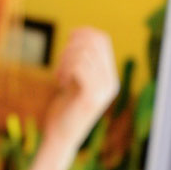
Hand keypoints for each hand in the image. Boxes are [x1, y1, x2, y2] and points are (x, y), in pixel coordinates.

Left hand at [43, 27, 118, 154]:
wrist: (61, 138)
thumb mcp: (75, 81)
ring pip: (84, 53)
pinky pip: (79, 67)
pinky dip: (65, 69)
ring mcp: (103, 90)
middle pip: (93, 43)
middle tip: (60, 63)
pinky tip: (60, 82)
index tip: (66, 42)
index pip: (102, 40)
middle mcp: (111, 82)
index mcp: (110, 77)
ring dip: (65, 59)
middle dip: (71, 46)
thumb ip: (81, 61)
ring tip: (59, 75)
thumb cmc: (64, 109)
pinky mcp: (91, 96)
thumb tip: (78, 32)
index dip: (83, 33)